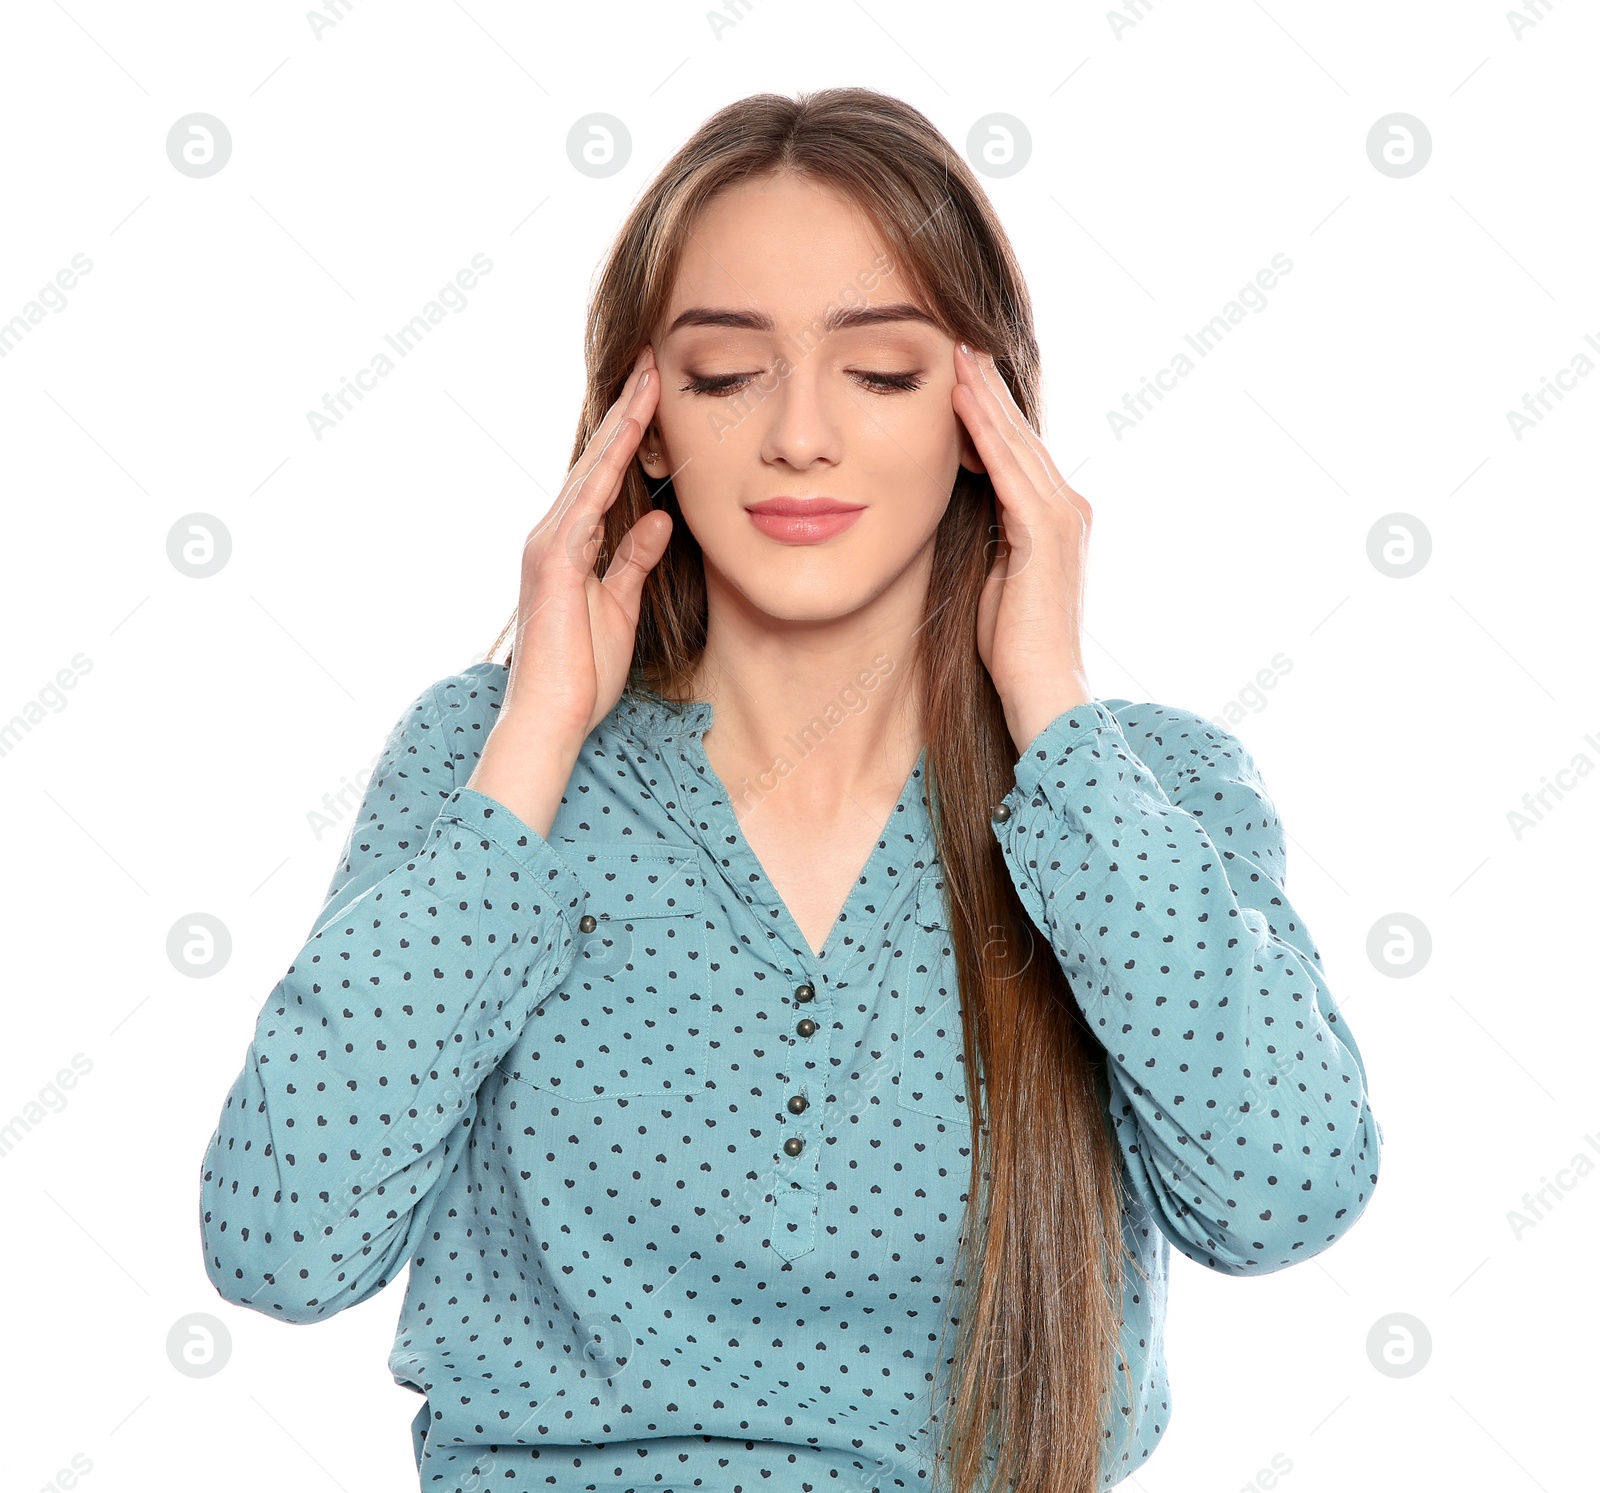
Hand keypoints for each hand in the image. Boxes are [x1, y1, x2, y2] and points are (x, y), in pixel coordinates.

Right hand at [502, 344, 670, 747]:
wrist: (552, 717)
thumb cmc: (583, 673)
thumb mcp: (620, 605)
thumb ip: (634, 559)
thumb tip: (658, 517)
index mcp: (572, 544)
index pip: (606, 476)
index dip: (631, 433)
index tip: (656, 391)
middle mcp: (554, 534)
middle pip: (596, 460)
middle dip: (626, 410)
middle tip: (651, 360)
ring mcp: (550, 546)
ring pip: (591, 473)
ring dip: (620, 426)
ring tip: (647, 380)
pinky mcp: (553, 564)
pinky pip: (586, 508)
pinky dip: (606, 473)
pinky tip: (629, 441)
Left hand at [952, 341, 1094, 756]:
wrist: (1041, 690)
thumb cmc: (1012, 648)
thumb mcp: (996, 577)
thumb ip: (990, 538)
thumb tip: (964, 510)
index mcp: (1055, 518)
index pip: (1018, 451)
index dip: (990, 409)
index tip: (960, 371)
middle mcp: (1067, 508)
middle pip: (1020, 434)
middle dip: (988, 386)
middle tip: (959, 337)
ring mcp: (1061, 517)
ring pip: (1015, 441)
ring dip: (984, 394)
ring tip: (956, 350)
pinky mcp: (1045, 533)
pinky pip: (1008, 469)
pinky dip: (984, 431)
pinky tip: (960, 399)